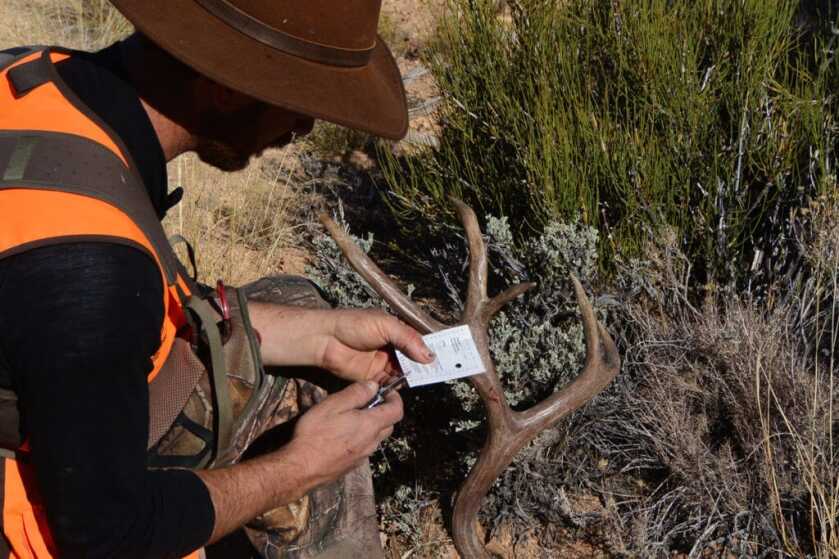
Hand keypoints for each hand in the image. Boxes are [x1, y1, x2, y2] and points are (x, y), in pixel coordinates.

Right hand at [286, 381, 402, 486]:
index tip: (385, 391)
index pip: (397, 411)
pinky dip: (362, 437)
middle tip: (366, 402)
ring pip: (377, 437)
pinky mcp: (353, 465)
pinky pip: (365, 447)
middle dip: (383, 411)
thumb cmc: (315, 434)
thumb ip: (356, 393)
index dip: (395, 398)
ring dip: (372, 425)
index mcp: (370, 425)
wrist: (301, 469)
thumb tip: (373, 385)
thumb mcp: (333, 405)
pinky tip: (343, 435)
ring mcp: (363, 456)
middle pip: (389, 424)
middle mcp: (372, 442)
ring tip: (352, 417)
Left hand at [319, 309, 433, 383]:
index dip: (432, 348)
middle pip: (415, 359)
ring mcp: (384, 363)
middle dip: (426, 364)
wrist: (326, 340)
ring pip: (406, 372)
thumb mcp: (385, 325)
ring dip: (415, 376)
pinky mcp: (375, 378)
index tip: (448, 355)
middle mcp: (393, 348)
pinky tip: (408, 385)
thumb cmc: (353, 324)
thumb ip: (407, 339)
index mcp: (397, 331)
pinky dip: (400, 386)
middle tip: (441, 370)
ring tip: (428, 378)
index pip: (420, 341)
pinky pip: (392, 384)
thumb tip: (429, 355)